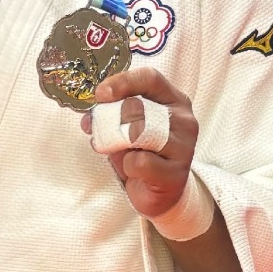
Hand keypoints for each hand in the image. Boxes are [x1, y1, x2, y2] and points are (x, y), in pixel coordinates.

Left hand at [81, 69, 198, 219]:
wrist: (159, 192)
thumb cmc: (142, 153)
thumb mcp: (124, 129)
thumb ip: (109, 117)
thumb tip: (89, 118)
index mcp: (173, 100)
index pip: (150, 78)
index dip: (123, 82)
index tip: (100, 94)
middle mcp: (183, 119)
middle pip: (138, 106)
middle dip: (113, 119)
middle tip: (105, 132)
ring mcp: (183, 146)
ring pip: (139, 132)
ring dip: (120, 142)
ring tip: (122, 151)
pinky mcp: (177, 172)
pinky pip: (140, 161)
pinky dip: (128, 165)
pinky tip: (134, 170)